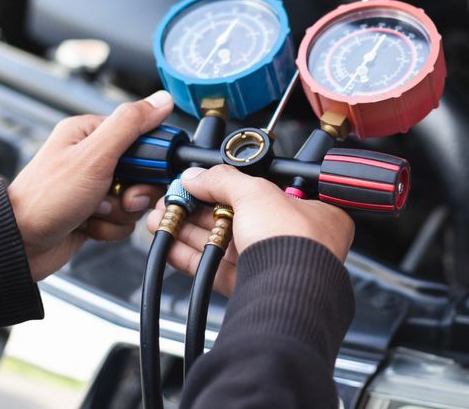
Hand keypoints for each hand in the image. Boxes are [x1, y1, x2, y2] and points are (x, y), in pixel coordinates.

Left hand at [8, 91, 174, 279]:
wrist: (19, 244)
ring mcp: (94, 187)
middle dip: (135, 191)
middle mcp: (92, 158)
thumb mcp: (93, 155)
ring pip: (135, 199)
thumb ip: (129, 125)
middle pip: (143, 172)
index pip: (142, 135)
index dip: (151, 158)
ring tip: (96, 212)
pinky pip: (123, 220)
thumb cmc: (45, 198)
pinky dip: (111, 227)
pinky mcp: (95, 213)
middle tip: (121, 197)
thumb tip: (161, 100)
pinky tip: (90, 225)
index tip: (147, 172)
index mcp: (89, 133)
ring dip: (120, 212)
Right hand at [145, 165, 354, 295]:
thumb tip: (196, 176)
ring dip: (188, 230)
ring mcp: (270, 265)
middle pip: (237, 218)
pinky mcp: (249, 289)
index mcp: (309, 211)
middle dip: (198, 209)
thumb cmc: (294, 243)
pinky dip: (189, 257)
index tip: (200, 183)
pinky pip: (214, 269)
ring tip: (160, 219)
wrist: (289, 293)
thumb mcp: (256, 193)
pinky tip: (168, 246)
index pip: (263, 192)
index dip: (229, 186)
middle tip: (173, 201)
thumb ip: (223, 180)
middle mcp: (292, 239)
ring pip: (222, 244)